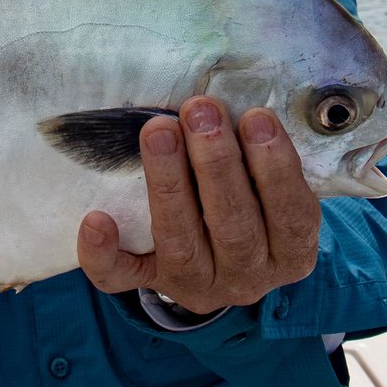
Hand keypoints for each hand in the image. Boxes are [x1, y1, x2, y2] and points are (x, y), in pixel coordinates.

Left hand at [77, 96, 319, 314]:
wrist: (222, 269)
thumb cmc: (253, 205)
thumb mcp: (274, 192)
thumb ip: (263, 158)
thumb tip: (234, 100)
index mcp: (289, 254)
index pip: (290, 215)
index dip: (275, 167)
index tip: (256, 116)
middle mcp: (247, 278)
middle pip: (234, 227)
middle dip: (216, 164)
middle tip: (200, 111)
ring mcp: (196, 285)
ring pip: (180, 243)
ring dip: (169, 183)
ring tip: (159, 130)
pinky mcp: (150, 284)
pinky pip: (120, 278)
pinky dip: (104, 253)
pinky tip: (96, 220)